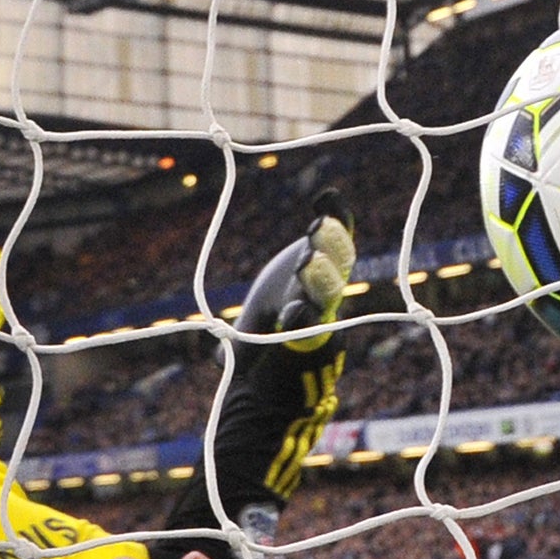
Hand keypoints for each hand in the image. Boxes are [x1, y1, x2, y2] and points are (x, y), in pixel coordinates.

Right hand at [240, 189, 356, 351]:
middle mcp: (320, 295)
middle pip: (326, 288)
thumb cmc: (271, 321)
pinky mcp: (330, 247)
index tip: (294, 313)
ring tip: (318, 225)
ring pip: (340, 258)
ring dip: (331, 242)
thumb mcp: (251, 335)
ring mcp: (330, 269)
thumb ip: (238, 350)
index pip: (303, 320)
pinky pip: (342, 229)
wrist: (296, 304)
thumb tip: (217, 363)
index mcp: (300, 319)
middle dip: (318, 276)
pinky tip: (328, 196)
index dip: (300, 316)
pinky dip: (338, 214)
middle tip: (308, 263)